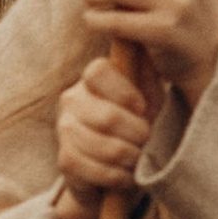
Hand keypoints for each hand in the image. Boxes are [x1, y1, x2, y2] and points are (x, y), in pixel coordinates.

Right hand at [54, 52, 155, 205]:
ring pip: (98, 144)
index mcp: (95, 78)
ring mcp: (65, 129)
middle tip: (149, 142)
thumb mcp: (153, 99)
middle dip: (137, 135)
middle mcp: (73, 99)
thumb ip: (147, 73)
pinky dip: (113, 176)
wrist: (131, 171)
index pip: (98, 72)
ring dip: (128, 158)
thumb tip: (143, 41)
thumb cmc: (145, 126)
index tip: (144, 109)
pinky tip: (126, 177)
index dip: (125, 93)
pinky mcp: (65, 159)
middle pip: (106, 116)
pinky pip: (87, 167)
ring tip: (140, 160)